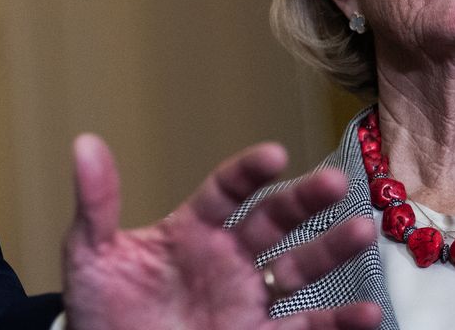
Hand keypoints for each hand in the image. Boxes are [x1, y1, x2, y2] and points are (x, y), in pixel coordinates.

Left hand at [63, 134, 380, 329]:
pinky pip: (306, 328)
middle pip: (273, 221)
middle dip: (304, 201)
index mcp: (189, 231)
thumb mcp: (90, 254)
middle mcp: (226, 261)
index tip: (274, 155)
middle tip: (335, 181)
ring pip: (298, 269)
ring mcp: (246, 300)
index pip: (225, 191)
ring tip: (363, 230)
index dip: (249, 172)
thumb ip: (96, 202)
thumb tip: (85, 143)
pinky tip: (368, 312)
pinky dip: (339, 321)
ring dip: (332, 250)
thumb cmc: (99, 308)